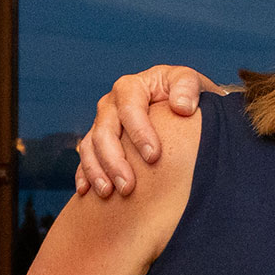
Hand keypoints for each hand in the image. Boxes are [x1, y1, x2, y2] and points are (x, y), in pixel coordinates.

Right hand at [74, 66, 214, 197]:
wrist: (182, 105)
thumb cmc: (186, 94)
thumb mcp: (190, 81)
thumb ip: (187, 87)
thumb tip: (181, 107)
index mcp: (132, 87)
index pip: (129, 107)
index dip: (139, 132)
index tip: (153, 156)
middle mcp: (111, 104)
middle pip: (105, 131)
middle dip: (114, 160)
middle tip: (127, 186)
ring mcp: (102, 123)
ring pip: (90, 146)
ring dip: (96, 171)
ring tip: (107, 193)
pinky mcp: (98, 141)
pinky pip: (86, 158)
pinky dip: (84, 174)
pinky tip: (86, 192)